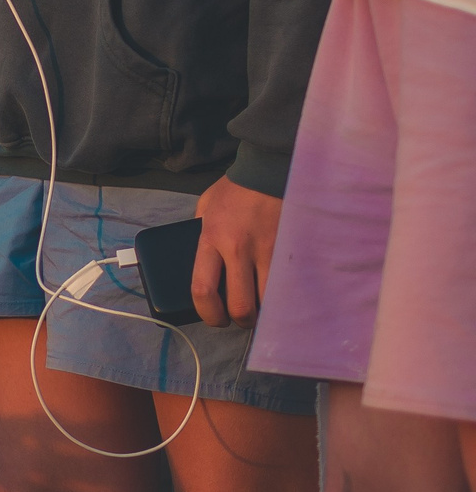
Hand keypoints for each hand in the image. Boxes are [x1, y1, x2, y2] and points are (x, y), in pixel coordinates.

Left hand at [191, 177, 281, 328]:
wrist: (268, 170)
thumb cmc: (234, 190)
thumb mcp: (205, 208)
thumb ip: (201, 234)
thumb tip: (201, 261)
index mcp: (211, 239)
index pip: (203, 289)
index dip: (208, 313)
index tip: (214, 318)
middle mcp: (238, 249)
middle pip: (241, 305)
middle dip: (240, 321)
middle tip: (241, 318)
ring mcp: (268, 250)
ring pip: (269, 300)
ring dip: (266, 311)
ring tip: (262, 307)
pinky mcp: (290, 249)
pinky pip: (288, 284)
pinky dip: (284, 295)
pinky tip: (282, 294)